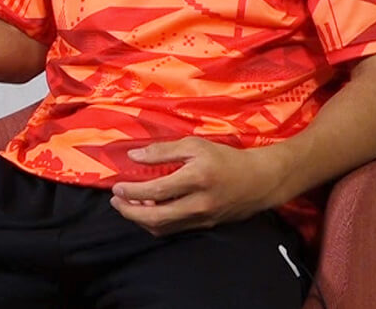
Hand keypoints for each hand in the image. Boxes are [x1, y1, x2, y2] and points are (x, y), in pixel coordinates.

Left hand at [109, 138, 288, 236]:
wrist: (260, 180)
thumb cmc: (225, 159)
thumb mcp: (195, 146)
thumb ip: (162, 151)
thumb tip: (133, 156)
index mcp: (196, 179)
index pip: (156, 191)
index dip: (132, 191)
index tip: (117, 187)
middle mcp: (199, 203)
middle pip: (156, 217)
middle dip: (130, 212)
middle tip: (116, 201)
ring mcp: (202, 218)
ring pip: (164, 228)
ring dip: (141, 219)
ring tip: (128, 205)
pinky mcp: (205, 225)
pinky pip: (174, 229)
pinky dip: (157, 223)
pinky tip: (148, 211)